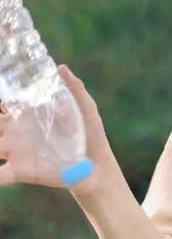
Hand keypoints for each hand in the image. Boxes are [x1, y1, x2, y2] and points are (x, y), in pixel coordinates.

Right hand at [0, 65, 112, 193]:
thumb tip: (61, 67)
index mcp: (29, 116)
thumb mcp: (85, 108)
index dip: (1, 95)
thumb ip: (74, 89)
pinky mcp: (20, 170)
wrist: (95, 164)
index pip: (5, 103)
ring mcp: (15, 152)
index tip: (0, 82)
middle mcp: (16, 133)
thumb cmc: (90, 133)